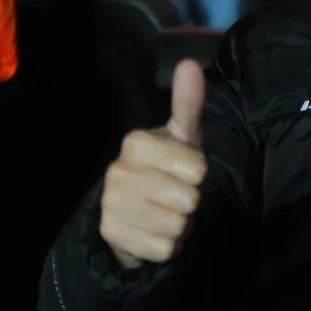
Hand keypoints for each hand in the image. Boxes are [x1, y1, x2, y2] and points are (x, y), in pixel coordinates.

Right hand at [99, 59, 207, 268]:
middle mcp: (118, 171)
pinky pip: (163, 248)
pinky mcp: (112, 235)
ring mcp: (112, 204)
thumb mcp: (181, 136)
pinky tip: (155, 232)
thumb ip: (187, 103)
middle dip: (190, 202)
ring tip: (165, 212)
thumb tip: (188, 63)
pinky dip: (168, 245)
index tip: (186, 170)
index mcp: (136, 143)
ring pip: (176, 225)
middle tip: (175, 195)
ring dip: (180, 224)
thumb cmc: (166, 167)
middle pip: (187, 199)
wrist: (133, 211)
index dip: (198, 173)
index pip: (196, 168)